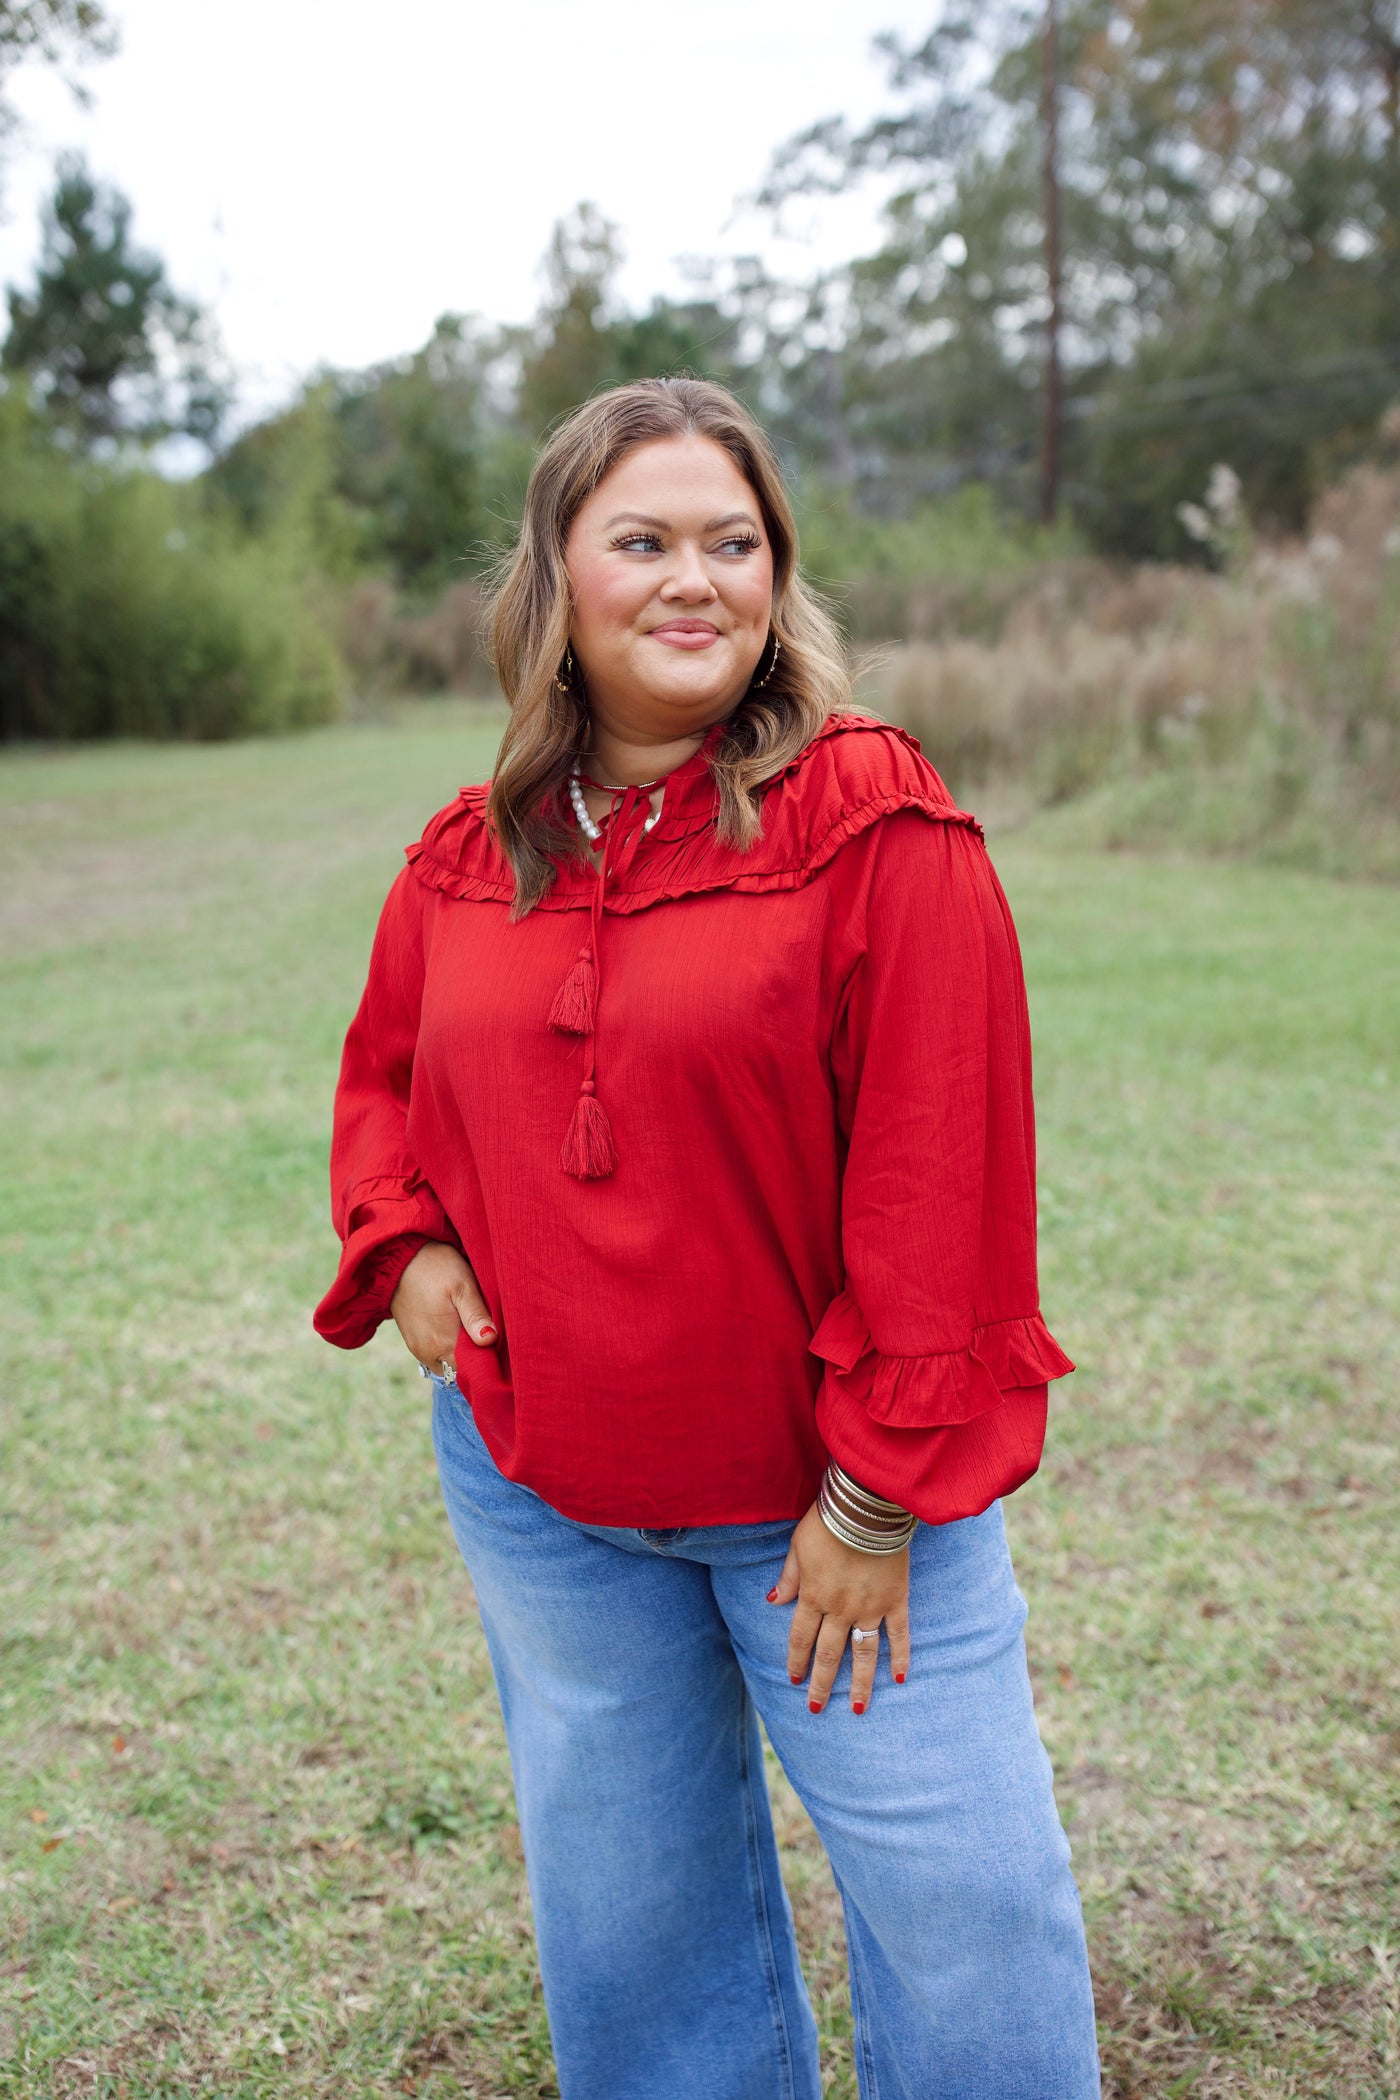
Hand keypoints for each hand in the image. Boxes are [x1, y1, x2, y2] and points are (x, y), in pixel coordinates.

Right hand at [390, 1241, 495, 1370]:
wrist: (400, 1258)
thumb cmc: (436, 1267)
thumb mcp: (462, 1286)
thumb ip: (476, 1315)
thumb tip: (490, 1340)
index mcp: (443, 1344)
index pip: (473, 1371)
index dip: (488, 1361)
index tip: (497, 1345)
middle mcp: (428, 1354)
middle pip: (461, 1370)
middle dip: (475, 1358)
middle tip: (486, 1333)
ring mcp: (419, 1350)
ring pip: (449, 1364)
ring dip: (461, 1352)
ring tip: (470, 1328)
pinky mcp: (414, 1342)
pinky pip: (437, 1355)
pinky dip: (449, 1347)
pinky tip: (455, 1327)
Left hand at [770, 1501, 909, 1716]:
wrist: (866, 1508)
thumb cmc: (827, 1522)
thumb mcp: (798, 1546)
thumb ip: (789, 1577)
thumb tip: (773, 1600)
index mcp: (813, 1596)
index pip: (801, 1638)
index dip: (797, 1660)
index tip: (794, 1679)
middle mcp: (840, 1609)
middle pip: (829, 1654)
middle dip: (822, 1684)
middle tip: (817, 1708)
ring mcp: (870, 1608)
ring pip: (864, 1654)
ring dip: (861, 1684)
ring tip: (858, 1709)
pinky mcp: (895, 1600)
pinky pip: (899, 1634)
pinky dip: (900, 1656)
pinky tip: (900, 1678)